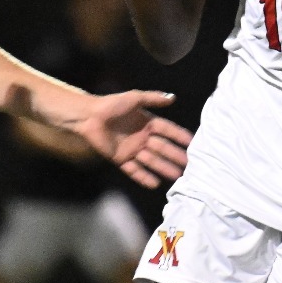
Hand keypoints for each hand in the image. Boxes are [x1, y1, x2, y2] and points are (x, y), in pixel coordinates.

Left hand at [66, 90, 190, 187]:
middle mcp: (142, 137)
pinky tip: (155, 184)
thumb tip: (173, 98)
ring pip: (151, 161)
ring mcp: (132, 149)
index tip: (193, 144)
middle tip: (189, 165)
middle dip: (175, 156)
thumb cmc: (112, 105)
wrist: (89, 117)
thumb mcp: (134, 98)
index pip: (168, 131)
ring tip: (177, 176)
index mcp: (147, 122)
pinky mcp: (120, 159)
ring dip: (164, 168)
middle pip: (162, 148)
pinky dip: (144, 177)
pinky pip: (134, 170)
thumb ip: (153, 98)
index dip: (179, 136)